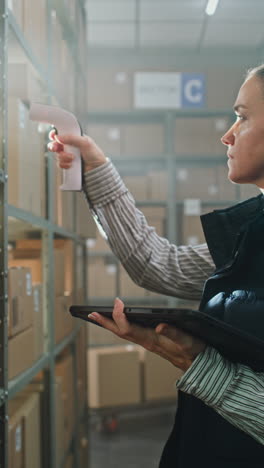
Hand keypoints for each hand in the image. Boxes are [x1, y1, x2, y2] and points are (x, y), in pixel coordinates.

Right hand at [47, 130, 106, 172]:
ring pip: (57, 155)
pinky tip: (71, 165)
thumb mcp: (85, 143)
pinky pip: (60, 164)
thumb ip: (71, 138)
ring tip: (72, 158)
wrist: (96, 170)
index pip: (61, 133)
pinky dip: (64, 164)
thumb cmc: (94, 154)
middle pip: (55, 144)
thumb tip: (58, 137)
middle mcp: (70, 146)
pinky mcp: (67, 164)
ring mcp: (68, 155)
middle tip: (57, 148)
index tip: (53, 136)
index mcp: (74, 138)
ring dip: (63, 157)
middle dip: (54, 146)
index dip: (55, 134)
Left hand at [88, 298, 206, 371]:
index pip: (129, 329)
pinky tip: (117, 321)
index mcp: (153, 341)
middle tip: (91, 313)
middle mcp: (147, 342)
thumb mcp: (188, 341)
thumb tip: (160, 325)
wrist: (201, 367)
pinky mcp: (152, 341)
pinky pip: (132, 333)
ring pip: (125, 333)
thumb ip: (175, 333)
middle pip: (121, 332)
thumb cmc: (194, 353)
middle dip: (106, 322)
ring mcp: (148, 343)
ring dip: (110, 324)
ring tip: (98, 316)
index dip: (120, 315)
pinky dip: (121, 325)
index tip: (117, 302)